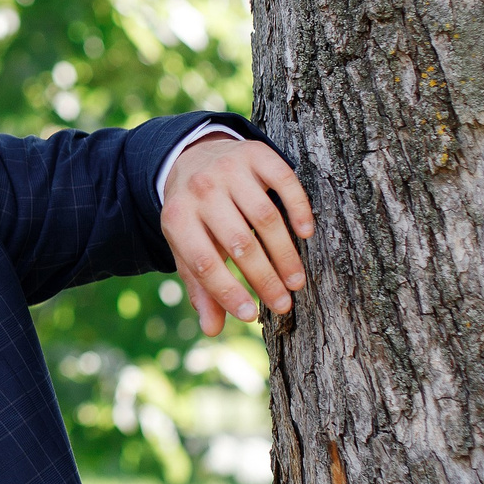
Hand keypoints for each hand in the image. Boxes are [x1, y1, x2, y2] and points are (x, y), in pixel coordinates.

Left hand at [159, 135, 314, 334]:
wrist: (194, 156)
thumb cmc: (195, 215)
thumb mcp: (187, 247)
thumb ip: (200, 286)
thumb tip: (212, 329)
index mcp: (177, 218)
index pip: (204, 263)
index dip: (227, 292)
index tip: (251, 316)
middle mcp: (202, 191)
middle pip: (239, 243)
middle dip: (264, 278)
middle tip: (285, 303)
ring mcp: (229, 169)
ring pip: (265, 217)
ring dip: (285, 253)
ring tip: (297, 281)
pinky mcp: (256, 153)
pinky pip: (284, 181)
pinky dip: (298, 208)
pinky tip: (306, 233)